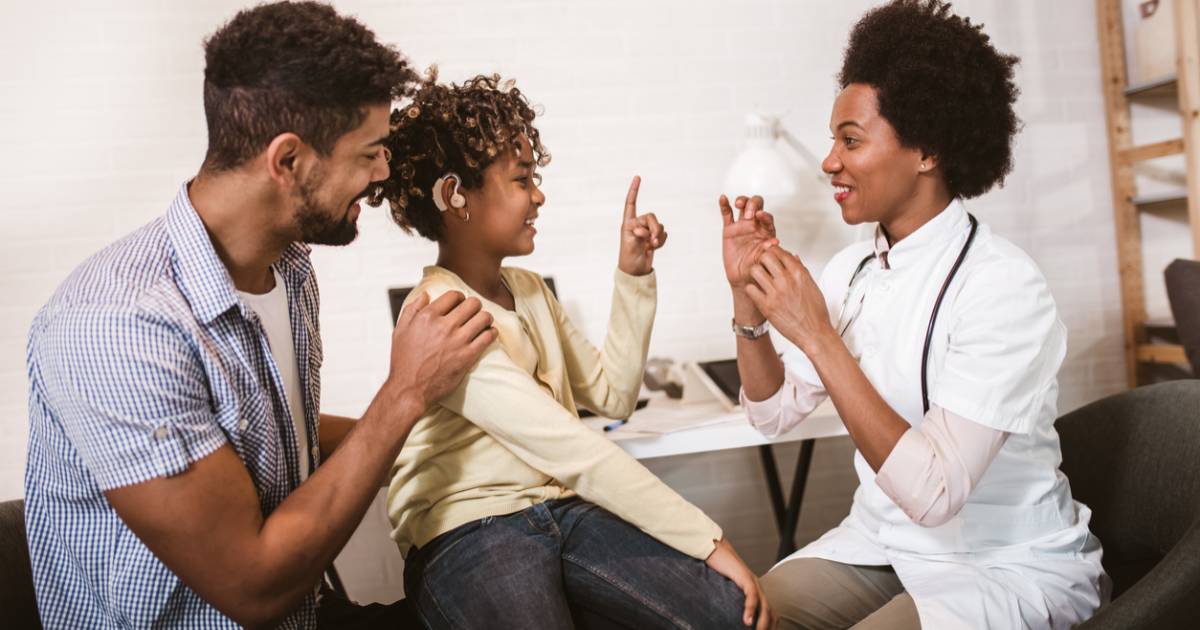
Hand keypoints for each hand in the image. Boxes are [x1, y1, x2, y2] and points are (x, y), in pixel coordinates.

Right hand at [387, 291, 496, 409]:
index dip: (459, 298)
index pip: (454, 295)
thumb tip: (426, 294)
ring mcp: (457, 341)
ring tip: (483, 322)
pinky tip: (489, 334)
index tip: (460, 304)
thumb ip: (412, 309)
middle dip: (475, 305)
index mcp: (427, 317)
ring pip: (484, 318)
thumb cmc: (403, 360)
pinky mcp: (467, 357)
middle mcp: (443, 326)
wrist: (410, 389)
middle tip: (474, 312)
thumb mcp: (400, 330)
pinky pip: (488, 337)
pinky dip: (491, 333)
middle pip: (472, 303)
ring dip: (485, 318)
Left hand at [618, 176, 666, 275]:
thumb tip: (645, 229)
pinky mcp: (654, 238)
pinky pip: (664, 234)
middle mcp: (637, 224)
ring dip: (658, 236)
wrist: (636, 271)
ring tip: (651, 246)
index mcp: (628, 223)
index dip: (634, 190)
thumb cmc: (628, 258)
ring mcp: (647, 231)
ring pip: (659, 225)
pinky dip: (662, 241)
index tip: (638, 177)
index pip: (631, 203)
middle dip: (654, 228)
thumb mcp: (631, 244)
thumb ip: (638, 233)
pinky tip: (654, 248)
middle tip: (651, 240)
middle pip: (651, 216)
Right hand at [706, 538, 775, 628]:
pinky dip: (750, 610)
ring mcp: (753, 582)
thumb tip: (733, 616)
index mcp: (756, 590)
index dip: (771, 626)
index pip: (770, 612)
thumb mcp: (727, 588)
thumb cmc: (718, 568)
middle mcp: (758, 587)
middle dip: (769, 627)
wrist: (714, 548)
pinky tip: (746, 622)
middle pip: (771, 612)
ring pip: (765, 607)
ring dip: (763, 623)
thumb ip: (733, 599)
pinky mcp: (745, 577)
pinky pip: (752, 596)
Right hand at [720, 195, 778, 291]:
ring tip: (739, 204)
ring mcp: (742, 226)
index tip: (760, 216)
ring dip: (743, 201)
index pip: (767, 218)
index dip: (765, 214)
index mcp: (767, 231)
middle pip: (757, 205)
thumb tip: (774, 242)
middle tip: (748, 214)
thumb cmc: (757, 270)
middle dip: (753, 205)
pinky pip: (727, 214)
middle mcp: (755, 225)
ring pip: (743, 205)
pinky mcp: (729, 229)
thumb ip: (768, 251)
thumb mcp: (764, 261)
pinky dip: (724, 205)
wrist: (743, 277)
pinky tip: (723, 198)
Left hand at [745, 246, 834, 352]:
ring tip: (760, 279)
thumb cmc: (815, 313)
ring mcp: (775, 293)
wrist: (813, 333)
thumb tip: (794, 258)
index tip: (772, 255)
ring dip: (756, 273)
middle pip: (766, 256)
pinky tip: (757, 292)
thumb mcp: (812, 286)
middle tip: (764, 266)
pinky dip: (752, 289)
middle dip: (764, 260)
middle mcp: (786, 281)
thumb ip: (801, 270)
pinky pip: (750, 289)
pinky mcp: (766, 306)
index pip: (780, 252)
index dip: (774, 252)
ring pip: (755, 270)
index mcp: (799, 274)